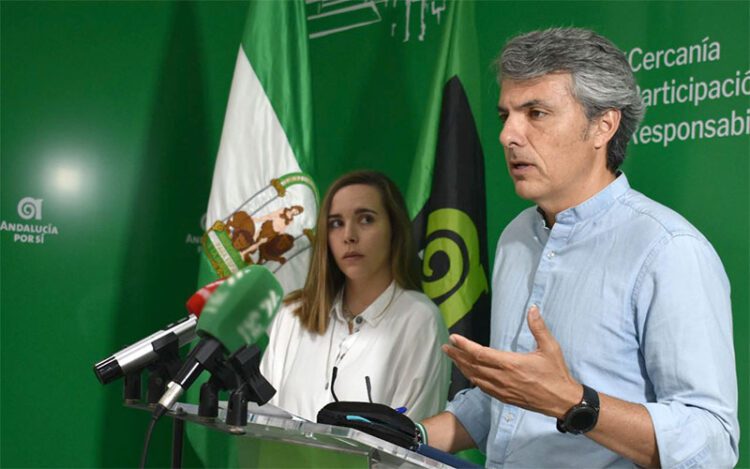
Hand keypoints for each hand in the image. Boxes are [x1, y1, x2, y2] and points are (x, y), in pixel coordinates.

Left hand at [442, 306, 581, 417]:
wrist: (563, 401)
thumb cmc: (556, 374)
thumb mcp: (550, 347)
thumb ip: (539, 327)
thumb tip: (532, 308)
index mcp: (511, 364)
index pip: (480, 354)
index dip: (464, 345)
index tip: (453, 338)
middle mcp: (503, 378)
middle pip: (472, 366)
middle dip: (457, 355)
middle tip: (446, 347)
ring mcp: (502, 390)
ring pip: (475, 378)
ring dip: (462, 367)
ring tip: (452, 358)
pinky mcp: (505, 398)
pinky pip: (483, 388)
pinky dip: (473, 379)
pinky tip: (468, 374)